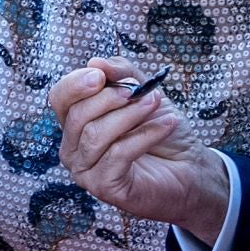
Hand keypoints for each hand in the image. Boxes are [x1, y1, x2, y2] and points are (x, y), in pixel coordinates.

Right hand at [50, 58, 229, 241]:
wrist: (190, 166)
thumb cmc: (161, 129)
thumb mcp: (144, 91)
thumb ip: (121, 74)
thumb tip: (96, 63)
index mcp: (76, 123)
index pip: (60, 98)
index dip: (76, 84)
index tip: (101, 75)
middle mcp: (73, 148)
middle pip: (77, 116)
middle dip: (109, 98)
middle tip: (138, 91)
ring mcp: (85, 171)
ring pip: (95, 135)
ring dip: (129, 114)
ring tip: (155, 103)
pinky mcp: (104, 187)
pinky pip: (117, 155)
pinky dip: (145, 135)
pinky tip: (166, 124)